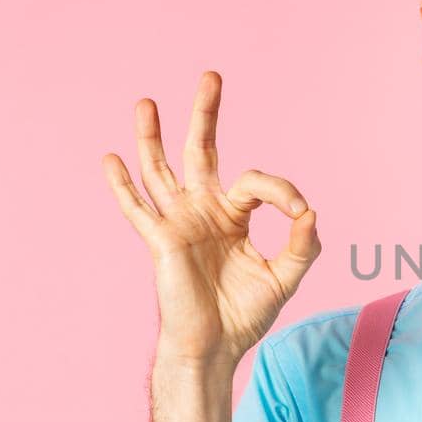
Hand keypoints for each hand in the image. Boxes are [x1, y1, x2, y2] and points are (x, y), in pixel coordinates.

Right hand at [102, 71, 321, 367]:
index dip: (283, 191)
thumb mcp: (285, 277)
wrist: (215, 346)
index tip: (300, 212)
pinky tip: (110, 158)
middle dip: (206, 114)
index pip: (257, 183)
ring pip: (161, 170)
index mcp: (233, 214)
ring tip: (146, 102)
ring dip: (152, 137)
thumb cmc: (244, 313)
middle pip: (201, 151)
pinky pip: (138, 210)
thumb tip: (311, 213)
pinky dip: (122, 186)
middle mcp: (203, 209)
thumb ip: (302, 246)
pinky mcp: (161, 240)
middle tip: (212, 76)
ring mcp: (179, 222)